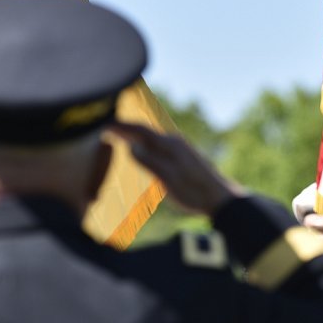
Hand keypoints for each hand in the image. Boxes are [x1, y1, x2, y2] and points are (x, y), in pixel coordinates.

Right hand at [107, 121, 240, 215]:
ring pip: (151, 136)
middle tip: (103, 128)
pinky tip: (142, 148)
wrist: (220, 198)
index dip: (120, 126)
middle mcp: (174, 142)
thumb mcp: (168, 179)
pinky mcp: (183, 157)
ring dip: (134, 134)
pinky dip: (144, 142)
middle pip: (144, 130)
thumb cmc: (194, 191)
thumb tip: (130, 147)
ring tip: (118, 135)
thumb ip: (149, 162)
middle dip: (124, 128)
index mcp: (169, 144)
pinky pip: (158, 144)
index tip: (101, 124)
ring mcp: (180, 149)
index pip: (139, 129)